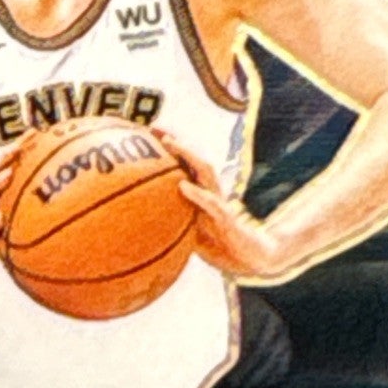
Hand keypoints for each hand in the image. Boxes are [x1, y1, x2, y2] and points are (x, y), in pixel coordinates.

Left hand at [155, 128, 280, 280]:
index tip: (145, 131)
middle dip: (175, 140)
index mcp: (199, 193)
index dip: (165, 147)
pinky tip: (183, 186)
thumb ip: (168, 221)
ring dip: (187, 154)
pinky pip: (212, 203)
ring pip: (205, 171)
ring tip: (169, 143)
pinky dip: (197, 193)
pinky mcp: (227, 219)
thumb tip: (136, 219)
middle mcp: (209, 192)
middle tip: (155, 127)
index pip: (182, 164)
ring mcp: (219, 202)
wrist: (251, 260)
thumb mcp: (187, 232)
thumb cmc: (216, 245)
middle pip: (192, 159)